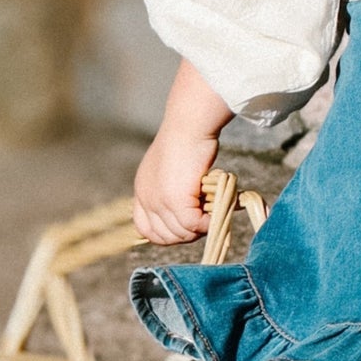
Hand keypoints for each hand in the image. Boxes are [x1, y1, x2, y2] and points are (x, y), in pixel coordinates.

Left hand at [133, 125, 218, 243]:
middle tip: (207, 219)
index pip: (146, 229)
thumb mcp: (172, 166)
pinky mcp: (176, 201)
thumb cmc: (187, 138)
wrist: (189, 124)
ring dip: (200, 227)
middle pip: (165, 236)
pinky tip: (217, 212)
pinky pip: (194, 225)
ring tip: (214, 211)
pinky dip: (207, 223)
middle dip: (187, 233)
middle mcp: (146, 199)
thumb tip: (192, 208)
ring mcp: (159, 201)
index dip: (166, 235)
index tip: (186, 229)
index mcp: (142, 190)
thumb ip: (173, 187)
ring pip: (181, 233)